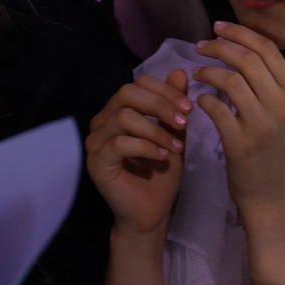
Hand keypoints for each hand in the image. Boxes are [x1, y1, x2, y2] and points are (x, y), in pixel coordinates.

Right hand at [85, 69, 192, 236]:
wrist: (152, 213)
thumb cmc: (160, 175)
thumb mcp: (174, 134)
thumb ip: (173, 106)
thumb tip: (180, 71)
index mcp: (117, 111)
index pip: (137, 84)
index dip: (165, 90)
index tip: (189, 109)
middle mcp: (102, 122)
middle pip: (127, 93)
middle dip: (160, 104)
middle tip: (184, 122)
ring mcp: (95, 142)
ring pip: (123, 116)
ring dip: (156, 129)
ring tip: (176, 146)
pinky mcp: (96, 162)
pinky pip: (119, 143)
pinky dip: (145, 147)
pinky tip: (162, 157)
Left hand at [192, 23, 284, 212]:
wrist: (274, 199)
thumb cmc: (276, 156)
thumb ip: (271, 87)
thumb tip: (243, 54)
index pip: (268, 49)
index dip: (241, 33)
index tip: (218, 27)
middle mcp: (283, 106)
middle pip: (247, 59)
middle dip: (219, 46)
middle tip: (200, 46)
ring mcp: (263, 125)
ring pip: (230, 80)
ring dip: (207, 71)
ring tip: (196, 73)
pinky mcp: (241, 144)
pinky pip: (216, 109)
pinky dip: (203, 99)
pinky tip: (198, 101)